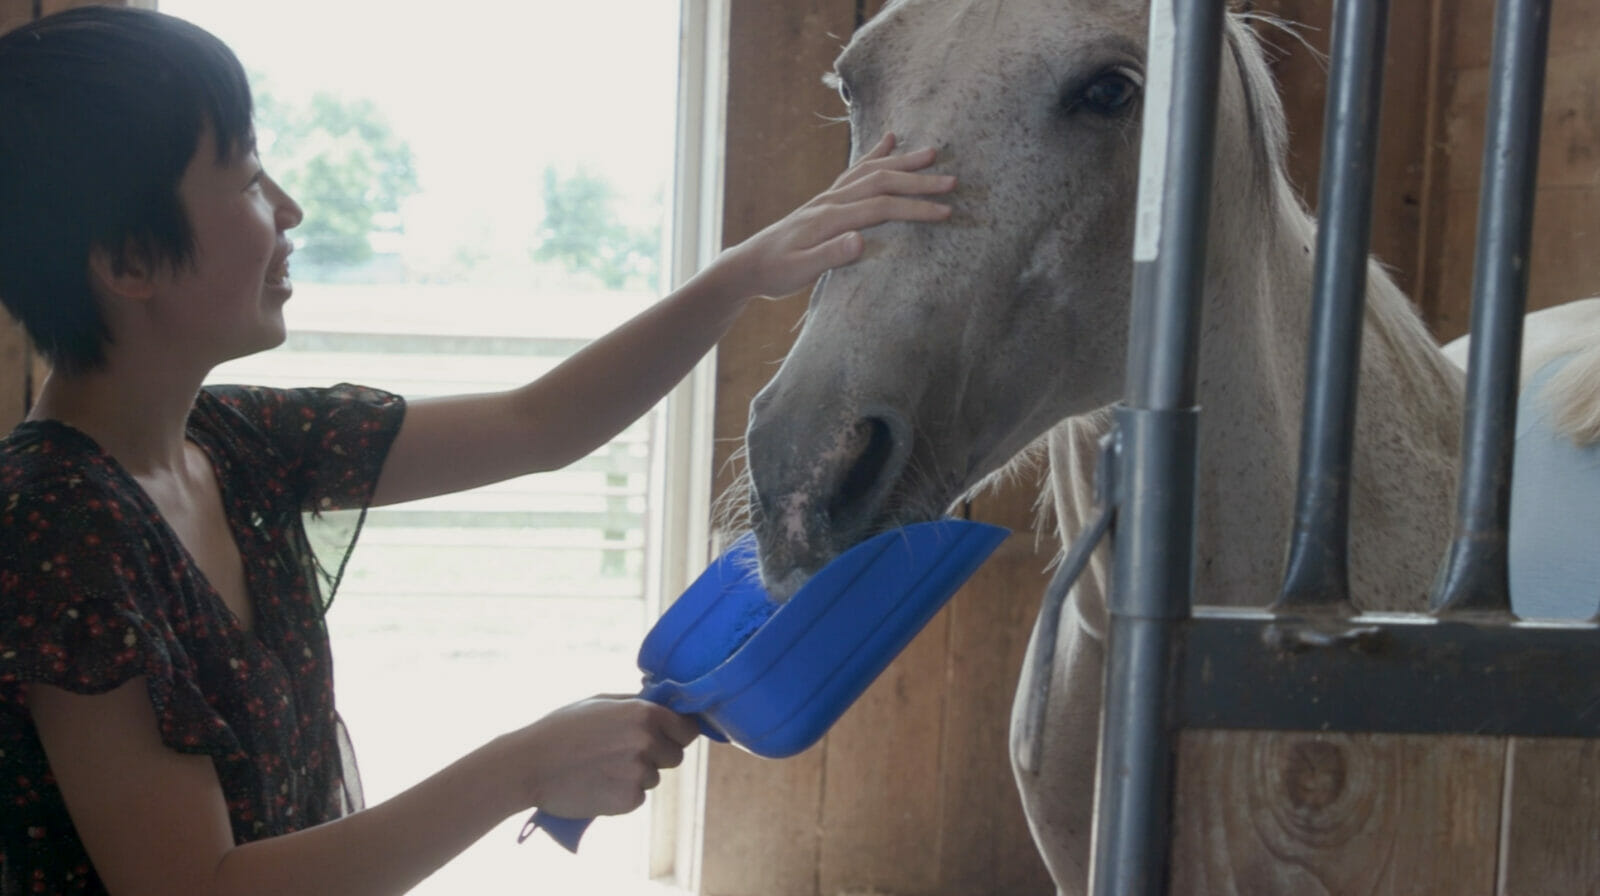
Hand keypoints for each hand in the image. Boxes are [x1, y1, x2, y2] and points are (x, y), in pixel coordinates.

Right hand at [507, 695, 699, 818]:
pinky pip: (638, 797)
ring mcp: (640, 773)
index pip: (688, 729)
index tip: (669, 737)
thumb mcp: (600, 702)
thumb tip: (662, 703)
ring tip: (603, 767)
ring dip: (637, 775)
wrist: (530, 765)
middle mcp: (648, 742)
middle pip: (675, 756)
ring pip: (654, 777)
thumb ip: (636, 704)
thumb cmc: (562, 729)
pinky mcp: (629, 800)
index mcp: (644, 714)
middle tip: (625, 753)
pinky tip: (598, 784)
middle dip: (658, 755)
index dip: (679, 733)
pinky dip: (623, 794)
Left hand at [721, 132, 954, 300]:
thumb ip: (830, 255)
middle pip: (881, 182)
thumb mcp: (800, 271)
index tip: (945, 211)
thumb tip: (859, 241)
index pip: (880, 208)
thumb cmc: (775, 272)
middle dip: (918, 180)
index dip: (914, 209)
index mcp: (829, 218)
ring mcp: (828, 196)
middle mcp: (831, 200)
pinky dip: (876, 153)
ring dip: (903, 161)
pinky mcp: (827, 198)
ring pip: (871, 171)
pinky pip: (856, 170)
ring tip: (932, 153)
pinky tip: (890, 140)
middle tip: (952, 181)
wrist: (748, 264)